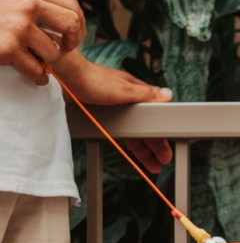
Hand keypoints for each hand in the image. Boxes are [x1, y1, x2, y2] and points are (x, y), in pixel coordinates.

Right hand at [0, 0, 85, 84]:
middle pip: (71, 26)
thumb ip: (34, 2)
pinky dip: (39, 78)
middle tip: (62, 51)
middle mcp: (27, 2)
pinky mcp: (9, 48)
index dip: (77, 25)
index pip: (71, 5)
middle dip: (71, 43)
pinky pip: (38, 71)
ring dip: (47, 62)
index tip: (70, 36)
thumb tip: (70, 20)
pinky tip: (36, 76)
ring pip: (54, 53)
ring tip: (37, 60)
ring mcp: (18, 25)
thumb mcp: (13, 0)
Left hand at [57, 52, 173, 173]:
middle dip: (155, 147)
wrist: (69, 78)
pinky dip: (129, 142)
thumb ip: (147, 94)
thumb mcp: (125, 89)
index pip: (156, 118)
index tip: (167, 150)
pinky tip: (132, 150)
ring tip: (150, 164)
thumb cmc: (94, 80)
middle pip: (146, 129)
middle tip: (162, 162)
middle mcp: (128, 100)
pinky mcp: (105, 114)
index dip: (162, 136)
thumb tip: (167, 94)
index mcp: (136, 93)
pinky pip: (122, 133)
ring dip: (143, 148)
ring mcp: (117, 108)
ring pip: (134, 132)